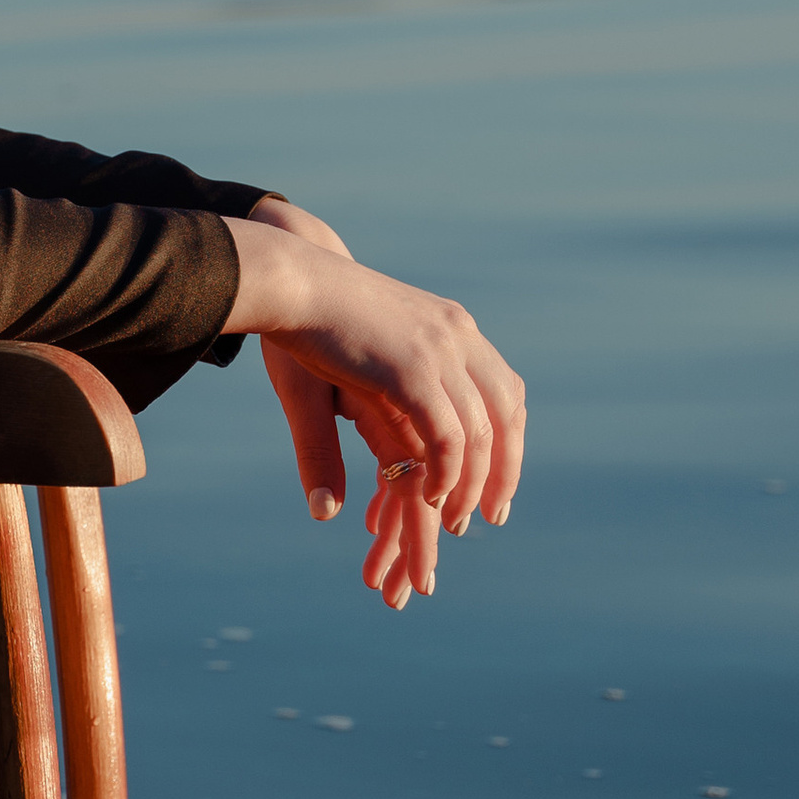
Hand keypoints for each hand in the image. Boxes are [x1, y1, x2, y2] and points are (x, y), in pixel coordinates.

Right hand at [227, 201, 524, 613]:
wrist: (289, 278)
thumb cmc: (313, 315)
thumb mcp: (369, 357)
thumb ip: (394, 393)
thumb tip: (395, 438)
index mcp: (451, 327)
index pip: (504, 390)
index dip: (508, 441)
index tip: (497, 482)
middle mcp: (457, 336)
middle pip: (506, 412)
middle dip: (504, 469)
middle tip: (492, 516)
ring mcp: (438, 351)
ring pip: (478, 433)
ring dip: (470, 484)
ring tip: (453, 519)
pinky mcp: (412, 371)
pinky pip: (447, 436)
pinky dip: (446, 473)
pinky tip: (431, 497)